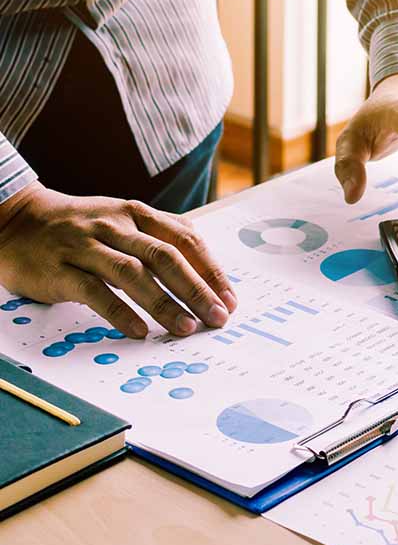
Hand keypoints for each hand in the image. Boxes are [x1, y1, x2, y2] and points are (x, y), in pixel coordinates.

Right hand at [0, 183, 236, 337]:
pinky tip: (140, 331)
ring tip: (186, 328)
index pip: (185, 240)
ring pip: (133, 273)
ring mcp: (86, 247)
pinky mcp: (59, 270)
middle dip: (197, 289)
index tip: (230, 298)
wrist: (15, 220)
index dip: (211, 270)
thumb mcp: (124, 221)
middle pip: (165, 256)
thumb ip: (161, 238)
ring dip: (164, 302)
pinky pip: (94, 292)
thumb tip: (206, 270)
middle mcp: (115, 226)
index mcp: (137, 213)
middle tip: (217, 317)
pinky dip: (120, 312)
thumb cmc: (81, 228)